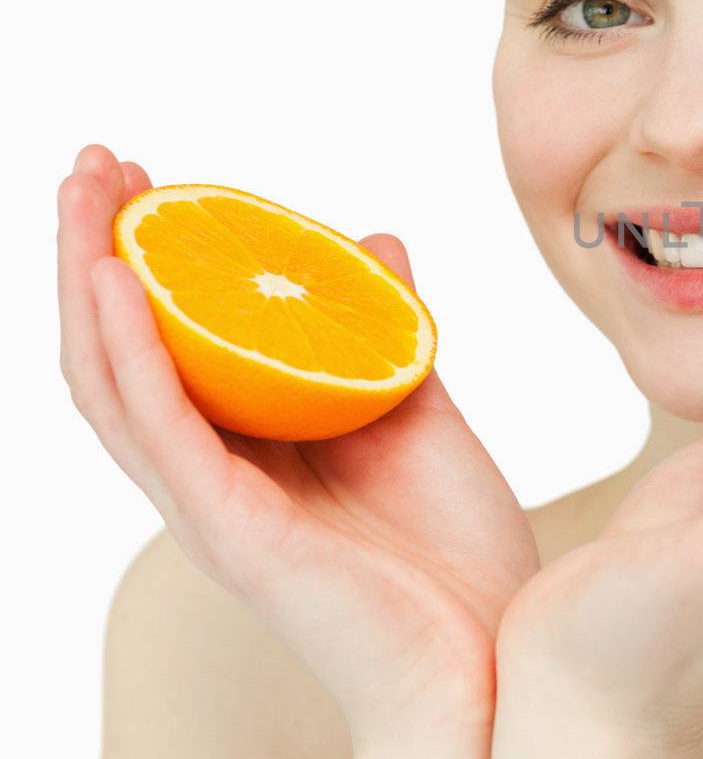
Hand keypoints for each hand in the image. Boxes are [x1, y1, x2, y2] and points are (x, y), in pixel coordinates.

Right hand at [58, 144, 539, 757]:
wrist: (501, 656)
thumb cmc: (456, 554)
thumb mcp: (419, 411)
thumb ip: (387, 332)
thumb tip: (377, 239)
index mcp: (250, 448)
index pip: (167, 342)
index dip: (144, 259)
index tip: (147, 177)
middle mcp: (214, 475)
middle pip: (121, 352)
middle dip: (96, 251)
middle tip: (95, 160)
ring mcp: (215, 506)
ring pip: (116, 384)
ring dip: (89, 282)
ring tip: (86, 192)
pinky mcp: (234, 535)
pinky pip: (164, 433)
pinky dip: (133, 354)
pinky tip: (119, 283)